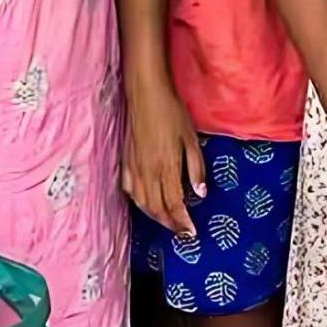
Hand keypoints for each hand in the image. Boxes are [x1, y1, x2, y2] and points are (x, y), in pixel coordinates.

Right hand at [122, 79, 206, 236]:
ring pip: (142, 202)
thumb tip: (200, 193)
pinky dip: (139, 202)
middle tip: (182, 232)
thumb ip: (196, 168)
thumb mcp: (191, 139)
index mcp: (166, 167)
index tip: (191, 233)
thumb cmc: (172, 112)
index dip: (183, 222)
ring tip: (167, 221)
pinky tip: (146, 203)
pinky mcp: (126, 160)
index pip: (174, 205)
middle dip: (170, 224)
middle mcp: (148, 172)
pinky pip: (130, 190)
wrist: (146, 93)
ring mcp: (134, 167)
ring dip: (155, 217)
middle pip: (157, 209)